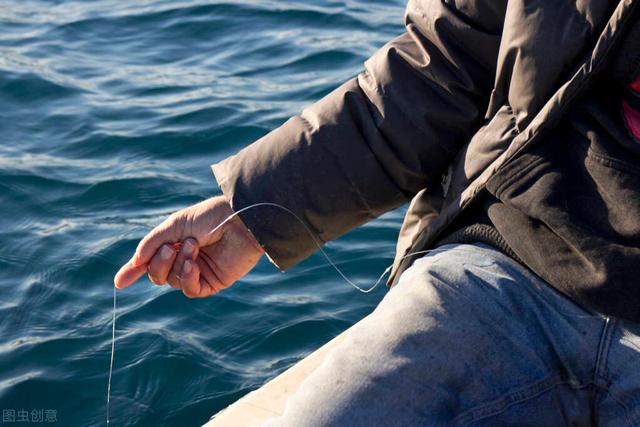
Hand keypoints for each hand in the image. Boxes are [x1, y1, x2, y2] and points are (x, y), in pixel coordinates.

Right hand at [114, 196, 263, 297]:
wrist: (241, 220)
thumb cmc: (210, 217)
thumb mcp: (174, 225)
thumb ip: (151, 245)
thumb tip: (131, 268)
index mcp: (176, 241)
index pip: (151, 260)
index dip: (135, 270)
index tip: (119, 283)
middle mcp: (186, 258)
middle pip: (158, 275)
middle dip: (158, 263)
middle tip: (171, 247)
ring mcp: (200, 271)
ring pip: (172, 281)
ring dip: (178, 264)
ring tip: (193, 245)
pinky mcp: (214, 282)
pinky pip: (191, 290)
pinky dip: (187, 277)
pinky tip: (193, 263)